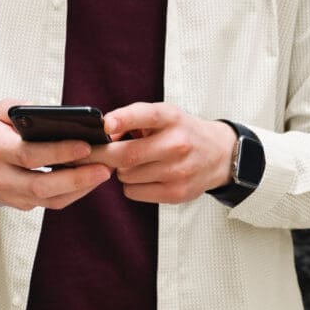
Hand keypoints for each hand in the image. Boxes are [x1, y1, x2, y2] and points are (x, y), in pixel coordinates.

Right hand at [0, 99, 112, 210]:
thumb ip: (24, 109)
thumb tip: (56, 114)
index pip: (29, 154)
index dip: (58, 152)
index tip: (85, 145)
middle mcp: (1, 176)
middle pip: (41, 184)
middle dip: (76, 177)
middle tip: (104, 167)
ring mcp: (10, 195)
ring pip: (49, 199)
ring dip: (80, 188)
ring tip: (103, 172)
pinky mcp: (20, 205)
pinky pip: (50, 203)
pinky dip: (73, 193)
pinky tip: (89, 180)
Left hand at [87, 102, 235, 203]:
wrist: (219, 155)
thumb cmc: (181, 132)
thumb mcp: (163, 116)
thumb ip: (132, 120)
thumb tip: (103, 136)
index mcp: (171, 119)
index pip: (146, 116)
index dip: (123, 119)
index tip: (106, 124)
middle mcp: (177, 144)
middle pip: (127, 155)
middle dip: (102, 155)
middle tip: (90, 154)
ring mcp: (178, 171)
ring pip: (126, 175)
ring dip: (120, 170)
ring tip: (134, 163)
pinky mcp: (176, 193)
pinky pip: (133, 192)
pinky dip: (130, 185)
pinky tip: (143, 177)